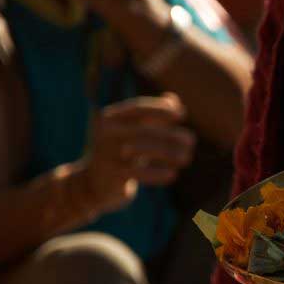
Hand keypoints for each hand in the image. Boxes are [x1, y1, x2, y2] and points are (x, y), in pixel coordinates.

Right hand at [76, 94, 195, 213]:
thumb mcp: (130, 130)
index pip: (137, 108)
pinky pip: (139, 173)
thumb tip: (174, 101)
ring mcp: (106, 154)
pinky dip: (159, 174)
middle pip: (145, 130)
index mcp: (110, 118)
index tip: (181, 114)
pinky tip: (172, 174)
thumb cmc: (119, 151)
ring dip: (170, 154)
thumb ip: (151, 115)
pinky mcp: (111, 175)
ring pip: (144, 151)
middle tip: (191, 141)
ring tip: (186, 158)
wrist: (92, 183)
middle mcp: (106, 133)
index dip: (160, 108)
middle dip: (172, 135)